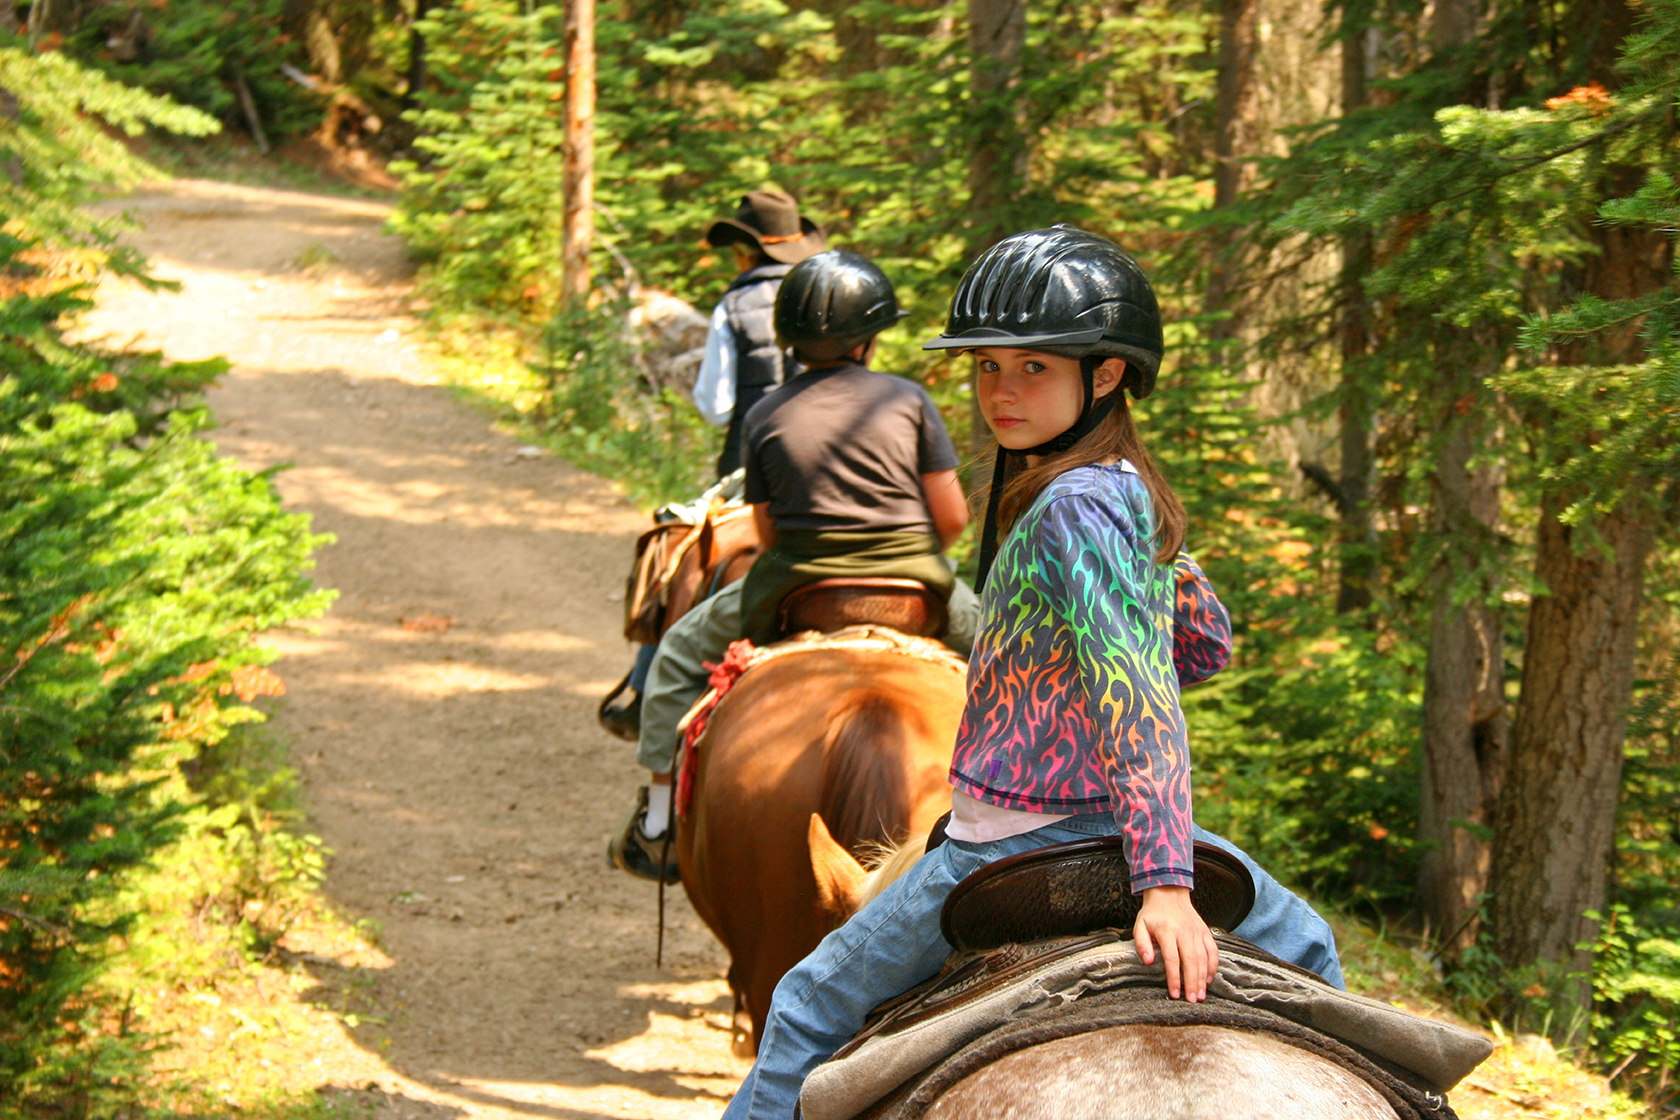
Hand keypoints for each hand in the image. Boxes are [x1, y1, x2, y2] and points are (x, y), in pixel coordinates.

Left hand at [1133, 885, 1218, 1001]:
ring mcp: (1196, 931)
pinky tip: (1209, 979)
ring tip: (1200, 995)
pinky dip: (1212, 966)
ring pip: (1203, 957)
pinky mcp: (1205, 931)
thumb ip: (1142, 943)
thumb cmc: (1153, 913)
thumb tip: (1147, 961)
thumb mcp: (1140, 925)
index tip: (1174, 993)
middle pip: (1190, 960)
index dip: (1174, 978)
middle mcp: (1184, 931)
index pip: (1172, 958)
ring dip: (1203, 978)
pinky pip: (1212, 950)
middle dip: (1192, 982)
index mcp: (1166, 930)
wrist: (1169, 893)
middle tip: (1192, 1000)